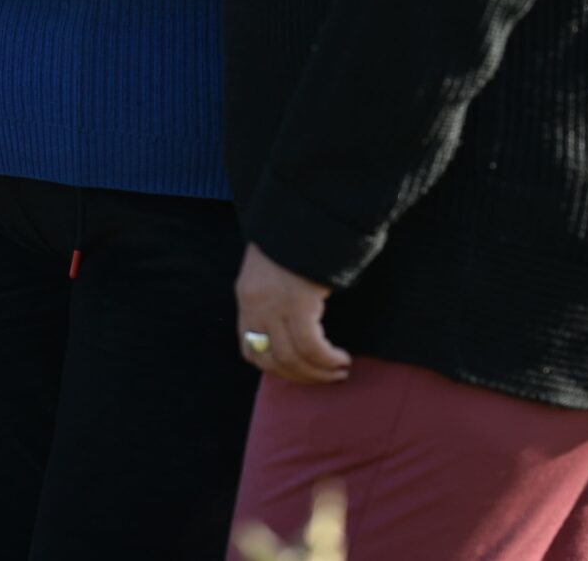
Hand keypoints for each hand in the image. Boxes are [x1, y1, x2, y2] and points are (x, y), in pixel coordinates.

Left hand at [234, 242, 350, 385]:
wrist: (303, 209)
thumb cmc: (295, 238)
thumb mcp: (272, 271)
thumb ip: (274, 298)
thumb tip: (292, 328)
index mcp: (246, 298)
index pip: (250, 350)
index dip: (275, 367)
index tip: (300, 371)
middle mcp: (255, 305)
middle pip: (272, 361)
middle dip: (301, 377)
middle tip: (325, 378)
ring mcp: (273, 305)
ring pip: (292, 358)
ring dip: (318, 372)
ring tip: (339, 370)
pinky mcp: (296, 302)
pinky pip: (311, 346)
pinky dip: (327, 359)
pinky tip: (341, 358)